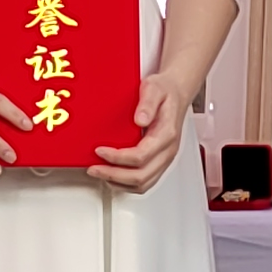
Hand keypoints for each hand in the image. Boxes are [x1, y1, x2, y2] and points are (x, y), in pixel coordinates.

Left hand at [89, 71, 202, 195]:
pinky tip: (113, 176)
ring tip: (101, 174)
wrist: (176, 93)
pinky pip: (145, 182)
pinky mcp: (160, 162)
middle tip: (94, 169)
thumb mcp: (154, 88)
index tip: (100, 150)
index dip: (117, 157)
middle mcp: (167, 151)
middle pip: (141, 176)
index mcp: (166, 134)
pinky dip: (126, 184)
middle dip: (113, 175)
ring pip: (143, 184)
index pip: (140, 156)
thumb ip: (147, 103)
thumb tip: (140, 119)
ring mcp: (165, 159)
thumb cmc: (165, 91)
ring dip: (119, 183)